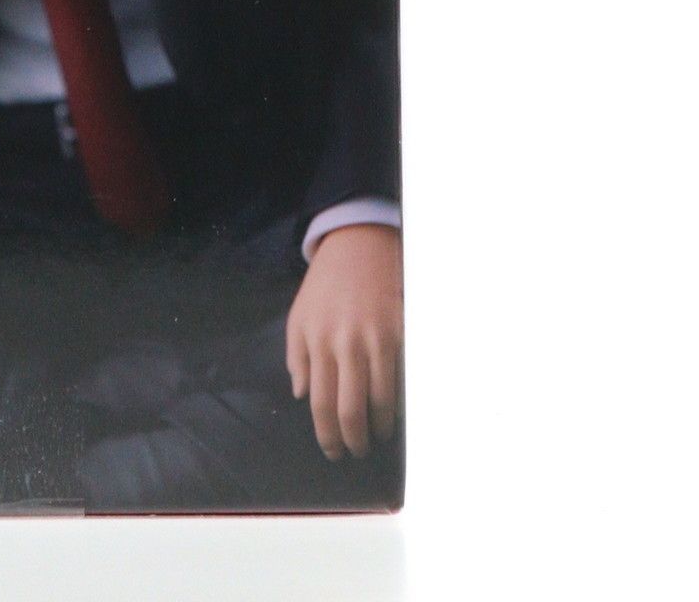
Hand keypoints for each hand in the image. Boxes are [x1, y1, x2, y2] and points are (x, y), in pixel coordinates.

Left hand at [285, 223, 402, 460]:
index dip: (327, 435)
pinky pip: (402, 380)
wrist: (357, 246)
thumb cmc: (325, 286)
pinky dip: (401, 403)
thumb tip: (302, 395)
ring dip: (380, 428)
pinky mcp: (401, 333)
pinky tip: (397, 414)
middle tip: (356, 452)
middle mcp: (345, 345)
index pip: (320, 404)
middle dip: (354, 440)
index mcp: (316, 342)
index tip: (333, 451)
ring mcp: (376, 340)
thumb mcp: (299, 317)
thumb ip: (297, 357)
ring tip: (377, 436)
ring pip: (381, 401)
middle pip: (350, 409)